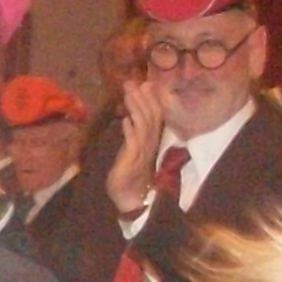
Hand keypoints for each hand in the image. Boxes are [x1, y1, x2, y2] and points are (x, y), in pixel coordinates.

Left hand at [103, 89, 167, 218]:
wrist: (132, 200)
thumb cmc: (132, 175)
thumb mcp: (132, 152)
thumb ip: (132, 135)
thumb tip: (129, 118)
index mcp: (151, 140)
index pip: (155, 115)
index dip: (151, 99)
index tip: (146, 82)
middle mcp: (150, 143)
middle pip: (151, 117)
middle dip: (144, 99)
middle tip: (136, 82)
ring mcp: (143, 151)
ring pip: (143, 125)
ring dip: (137, 108)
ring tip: (131, 93)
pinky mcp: (133, 160)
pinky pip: (133, 143)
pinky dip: (130, 131)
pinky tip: (126, 119)